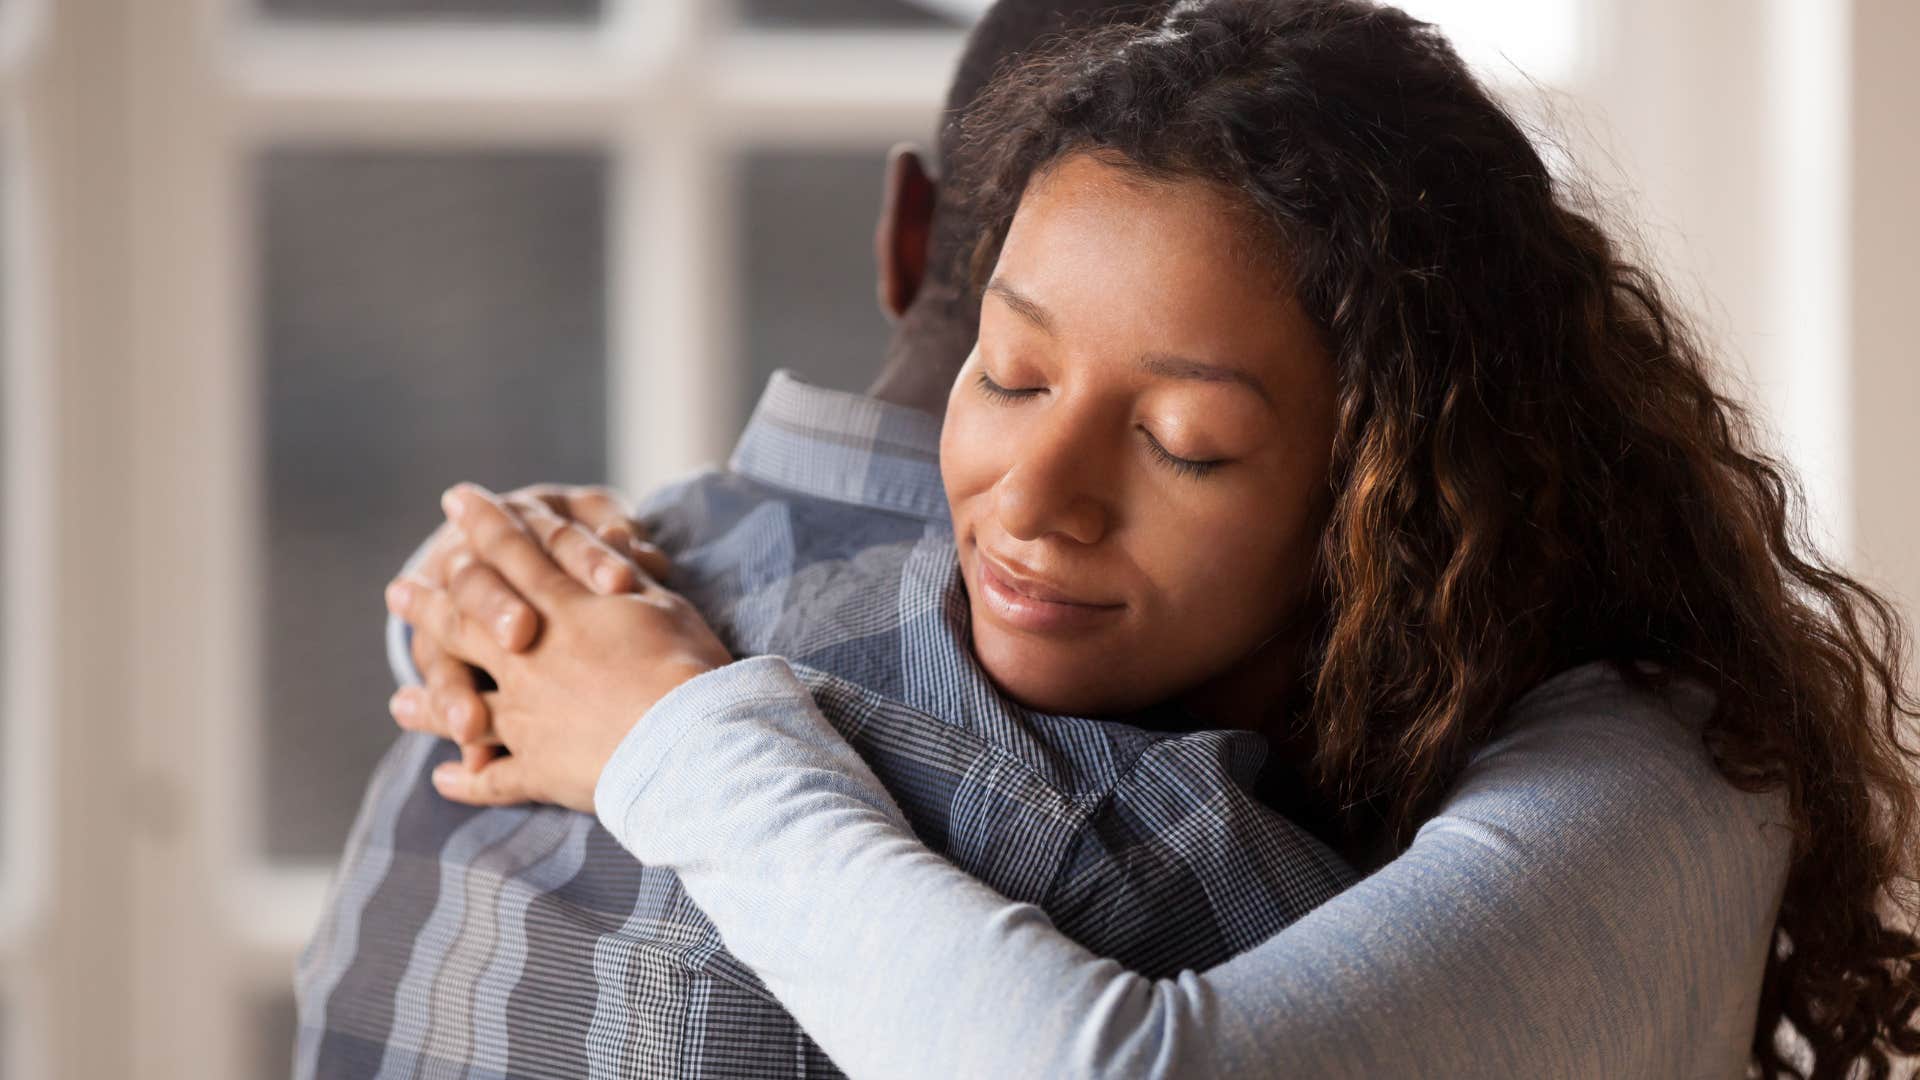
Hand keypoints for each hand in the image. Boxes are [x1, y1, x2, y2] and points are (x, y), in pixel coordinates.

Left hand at [397, 484, 670, 770]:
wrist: (689, 740)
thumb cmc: (686, 664)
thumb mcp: (663, 603)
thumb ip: (628, 576)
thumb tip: (611, 546)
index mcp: (564, 608)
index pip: (514, 553)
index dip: (485, 523)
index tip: (457, 499)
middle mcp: (530, 656)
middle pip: (467, 622)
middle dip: (430, 605)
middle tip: (398, 593)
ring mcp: (527, 714)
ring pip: (467, 703)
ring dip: (432, 703)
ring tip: (399, 705)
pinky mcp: (540, 768)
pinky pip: (495, 777)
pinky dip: (469, 778)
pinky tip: (447, 779)